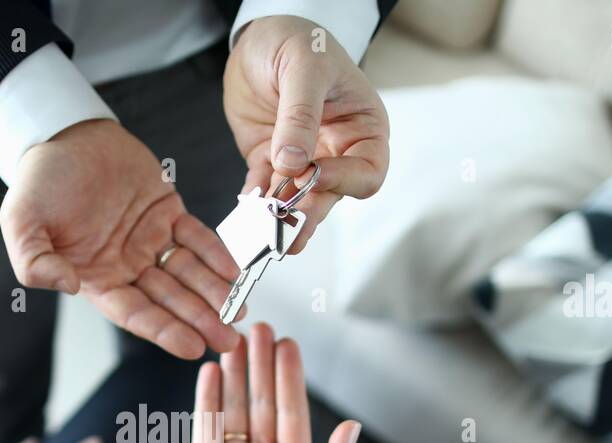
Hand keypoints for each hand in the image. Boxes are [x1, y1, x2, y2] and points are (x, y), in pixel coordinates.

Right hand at [1, 119, 241, 359]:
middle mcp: (126, 266)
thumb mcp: (21, 223)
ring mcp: (150, 240)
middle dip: (199, 320)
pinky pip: (197, 238)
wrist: (63, 134)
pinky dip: (215, 253)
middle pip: (169, 300)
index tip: (191, 346)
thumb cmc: (38, 181)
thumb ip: (34, 261)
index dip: (163, 330)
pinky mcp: (168, 212)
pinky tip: (233, 271)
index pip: (134, 312)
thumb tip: (66, 285)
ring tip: (238, 313)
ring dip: (214, 294)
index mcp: (96, 278)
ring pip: (188, 273)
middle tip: (228, 341)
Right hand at [173, 323, 359, 442]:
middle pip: (263, 401)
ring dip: (235, 374)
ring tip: (232, 339)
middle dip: (262, 364)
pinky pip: (206, 425)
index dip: (290, 377)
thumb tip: (351, 427)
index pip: (293, 412)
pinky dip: (208, 397)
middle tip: (258, 326)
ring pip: (235, 407)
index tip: (287, 343)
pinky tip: (210, 371)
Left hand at [224, 15, 389, 253]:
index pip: (366, 172)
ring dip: (279, 218)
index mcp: (363, 129)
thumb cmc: (299, 41)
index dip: (343, 180)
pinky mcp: (271, 161)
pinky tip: (245, 213)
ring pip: (297, 201)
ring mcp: (304, 160)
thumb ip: (300, 115)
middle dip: (307, 213)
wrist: (261, 37)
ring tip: (263, 234)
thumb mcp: (304, 67)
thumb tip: (294, 164)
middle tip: (285, 231)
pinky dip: (254, 205)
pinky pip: (264, 191)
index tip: (312, 174)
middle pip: (330, 196)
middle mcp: (337, 151)